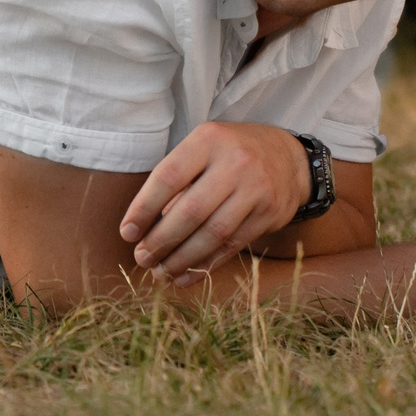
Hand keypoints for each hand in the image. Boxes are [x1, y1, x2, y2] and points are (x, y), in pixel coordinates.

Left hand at [118, 122, 309, 285]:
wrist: (288, 157)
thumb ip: (177, 181)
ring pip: (213, 233)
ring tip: (160, 273)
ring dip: (182, 259)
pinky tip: (186, 276)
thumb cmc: (229, 154)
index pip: (168, 177)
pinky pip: (232, 245)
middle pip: (191, 210)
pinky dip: (206, 264)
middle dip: (161, 240)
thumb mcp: (202, 149)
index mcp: (208, 140)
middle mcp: (235, 162)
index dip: (144, 208)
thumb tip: (142, 228)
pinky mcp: (270, 213)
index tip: (127, 233)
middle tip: (141, 259)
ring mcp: (256, 188)